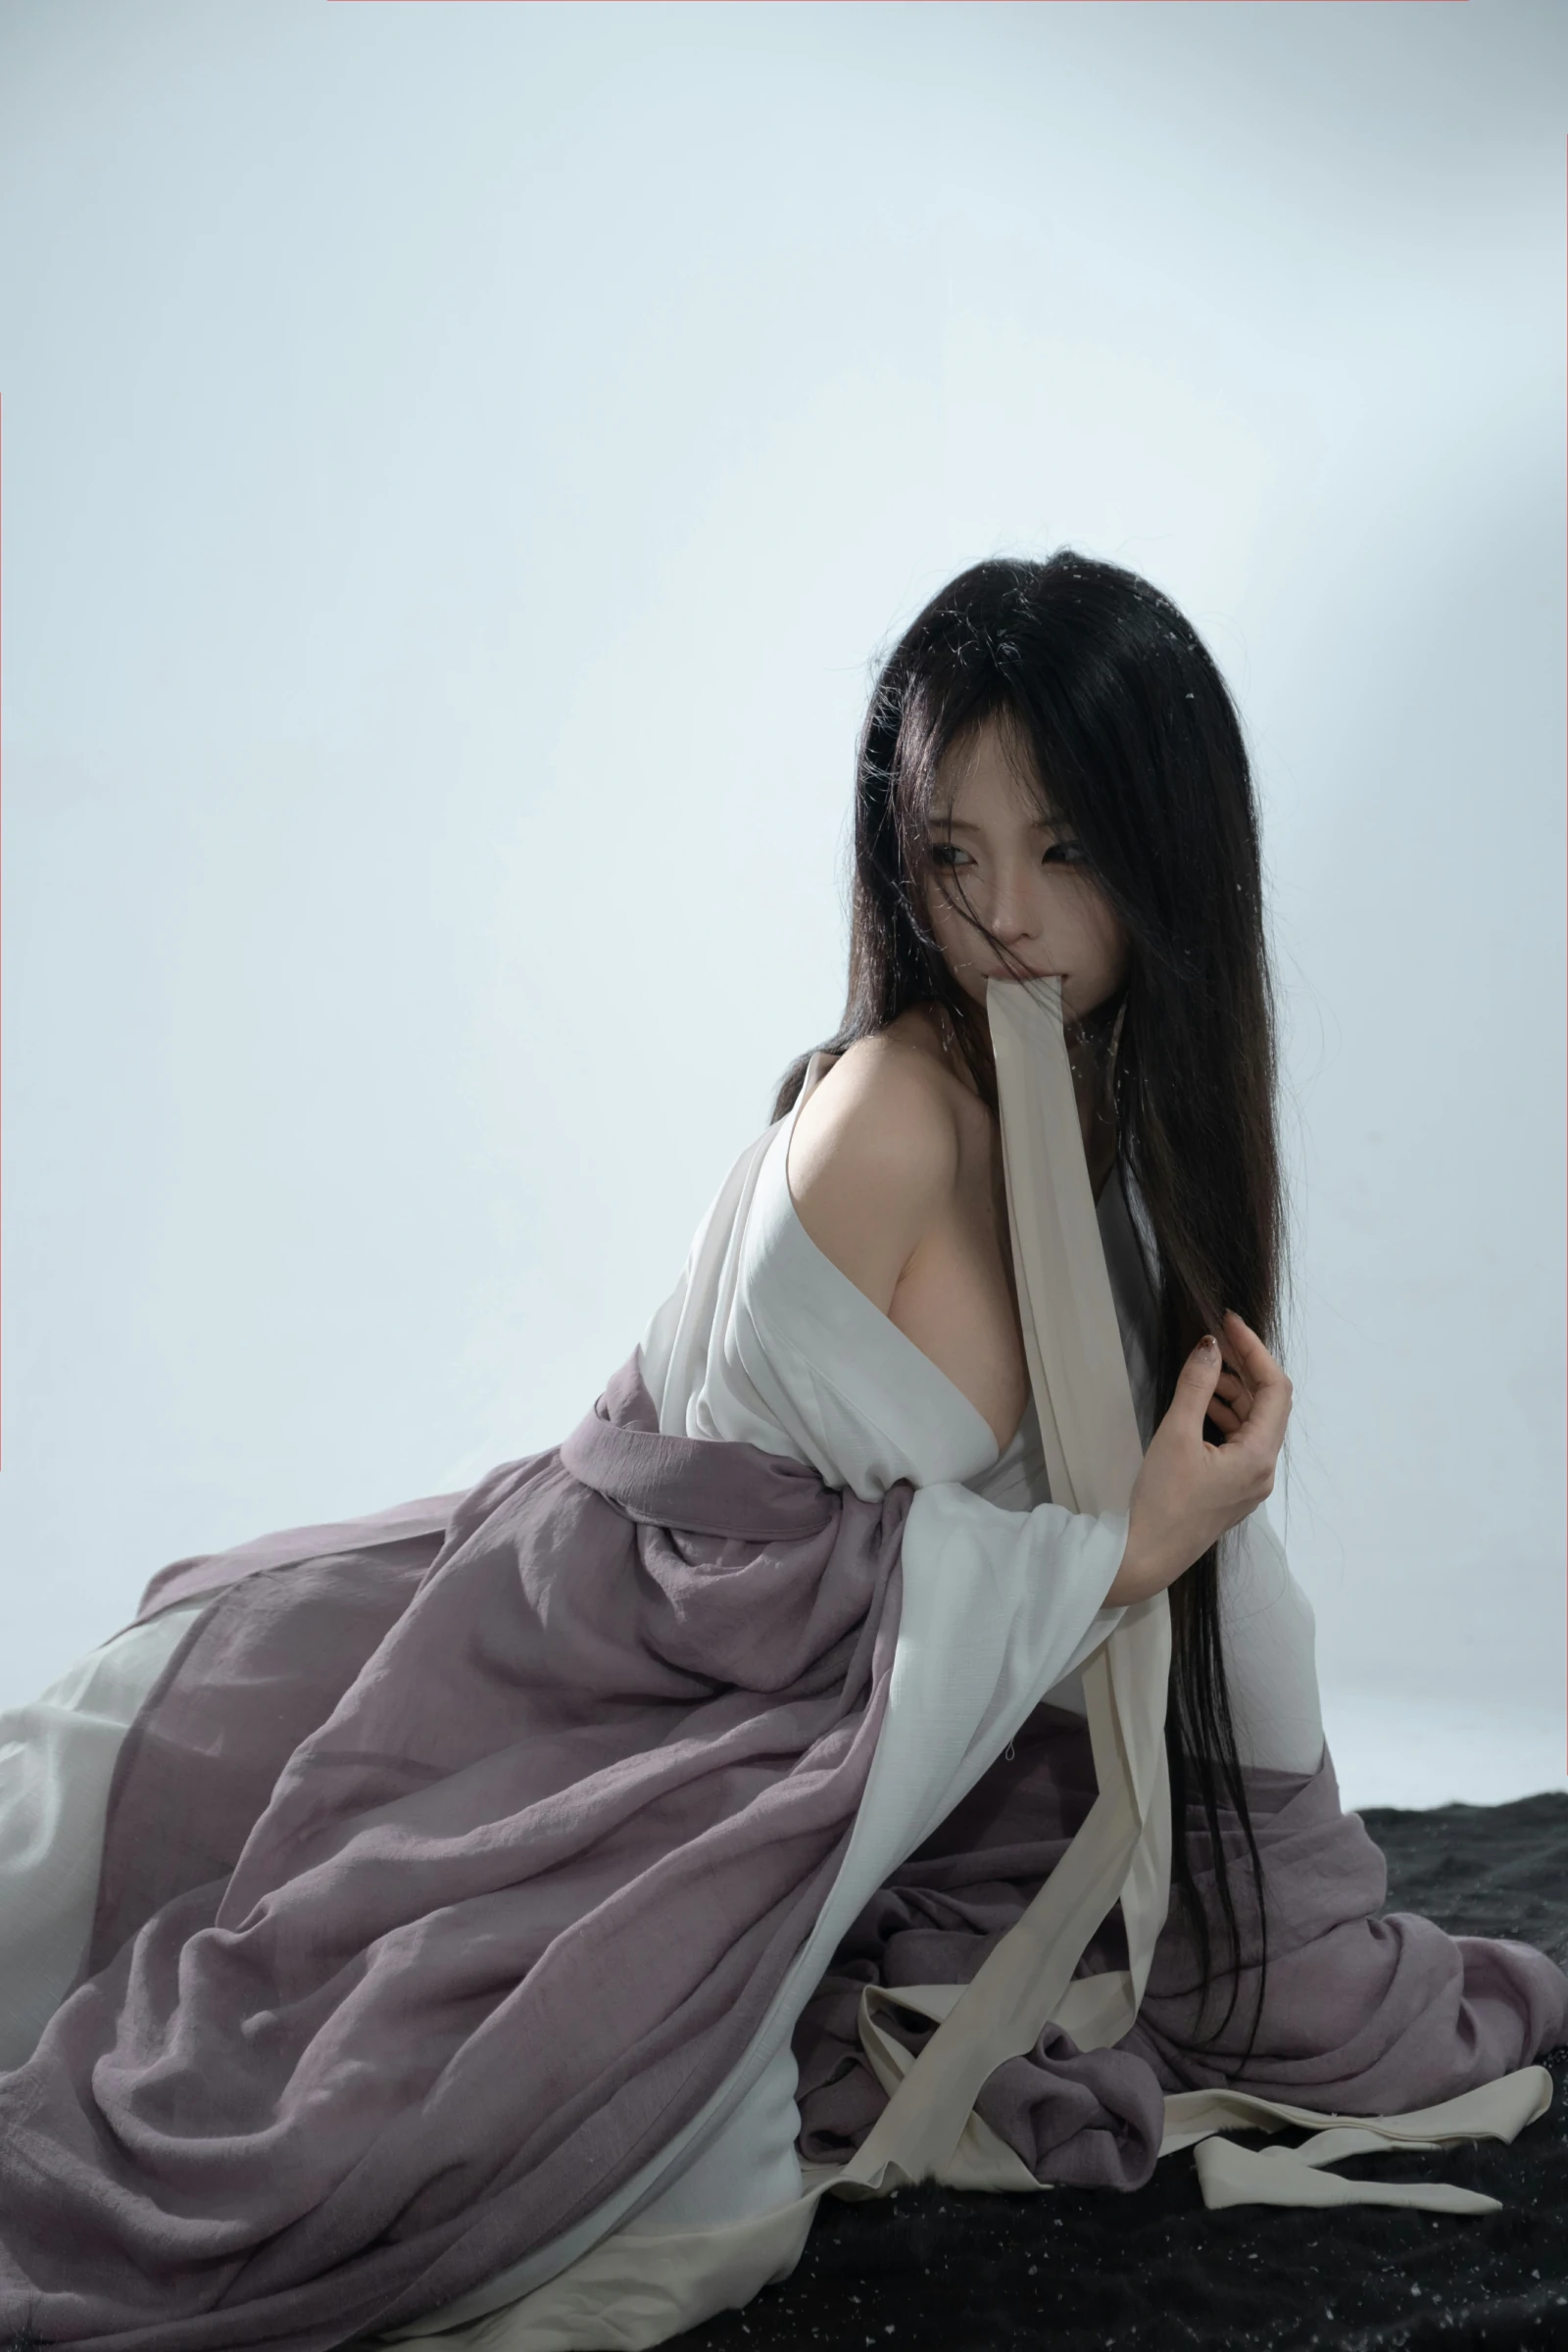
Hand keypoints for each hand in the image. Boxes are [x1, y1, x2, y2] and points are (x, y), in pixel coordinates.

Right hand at [1105, 1312, 1291, 1606]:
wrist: (1144, 1555)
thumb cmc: (1162, 1498)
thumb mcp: (1176, 1434)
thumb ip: (1197, 1386)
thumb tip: (1211, 1347)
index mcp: (1259, 1455)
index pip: (1274, 1388)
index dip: (1254, 1349)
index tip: (1228, 1323)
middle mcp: (1264, 1469)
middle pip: (1267, 1405)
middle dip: (1244, 1368)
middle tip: (1213, 1342)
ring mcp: (1250, 1482)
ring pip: (1253, 1423)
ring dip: (1232, 1392)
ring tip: (1202, 1372)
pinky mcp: (1233, 1490)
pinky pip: (1240, 1442)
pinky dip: (1225, 1416)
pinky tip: (1200, 1406)